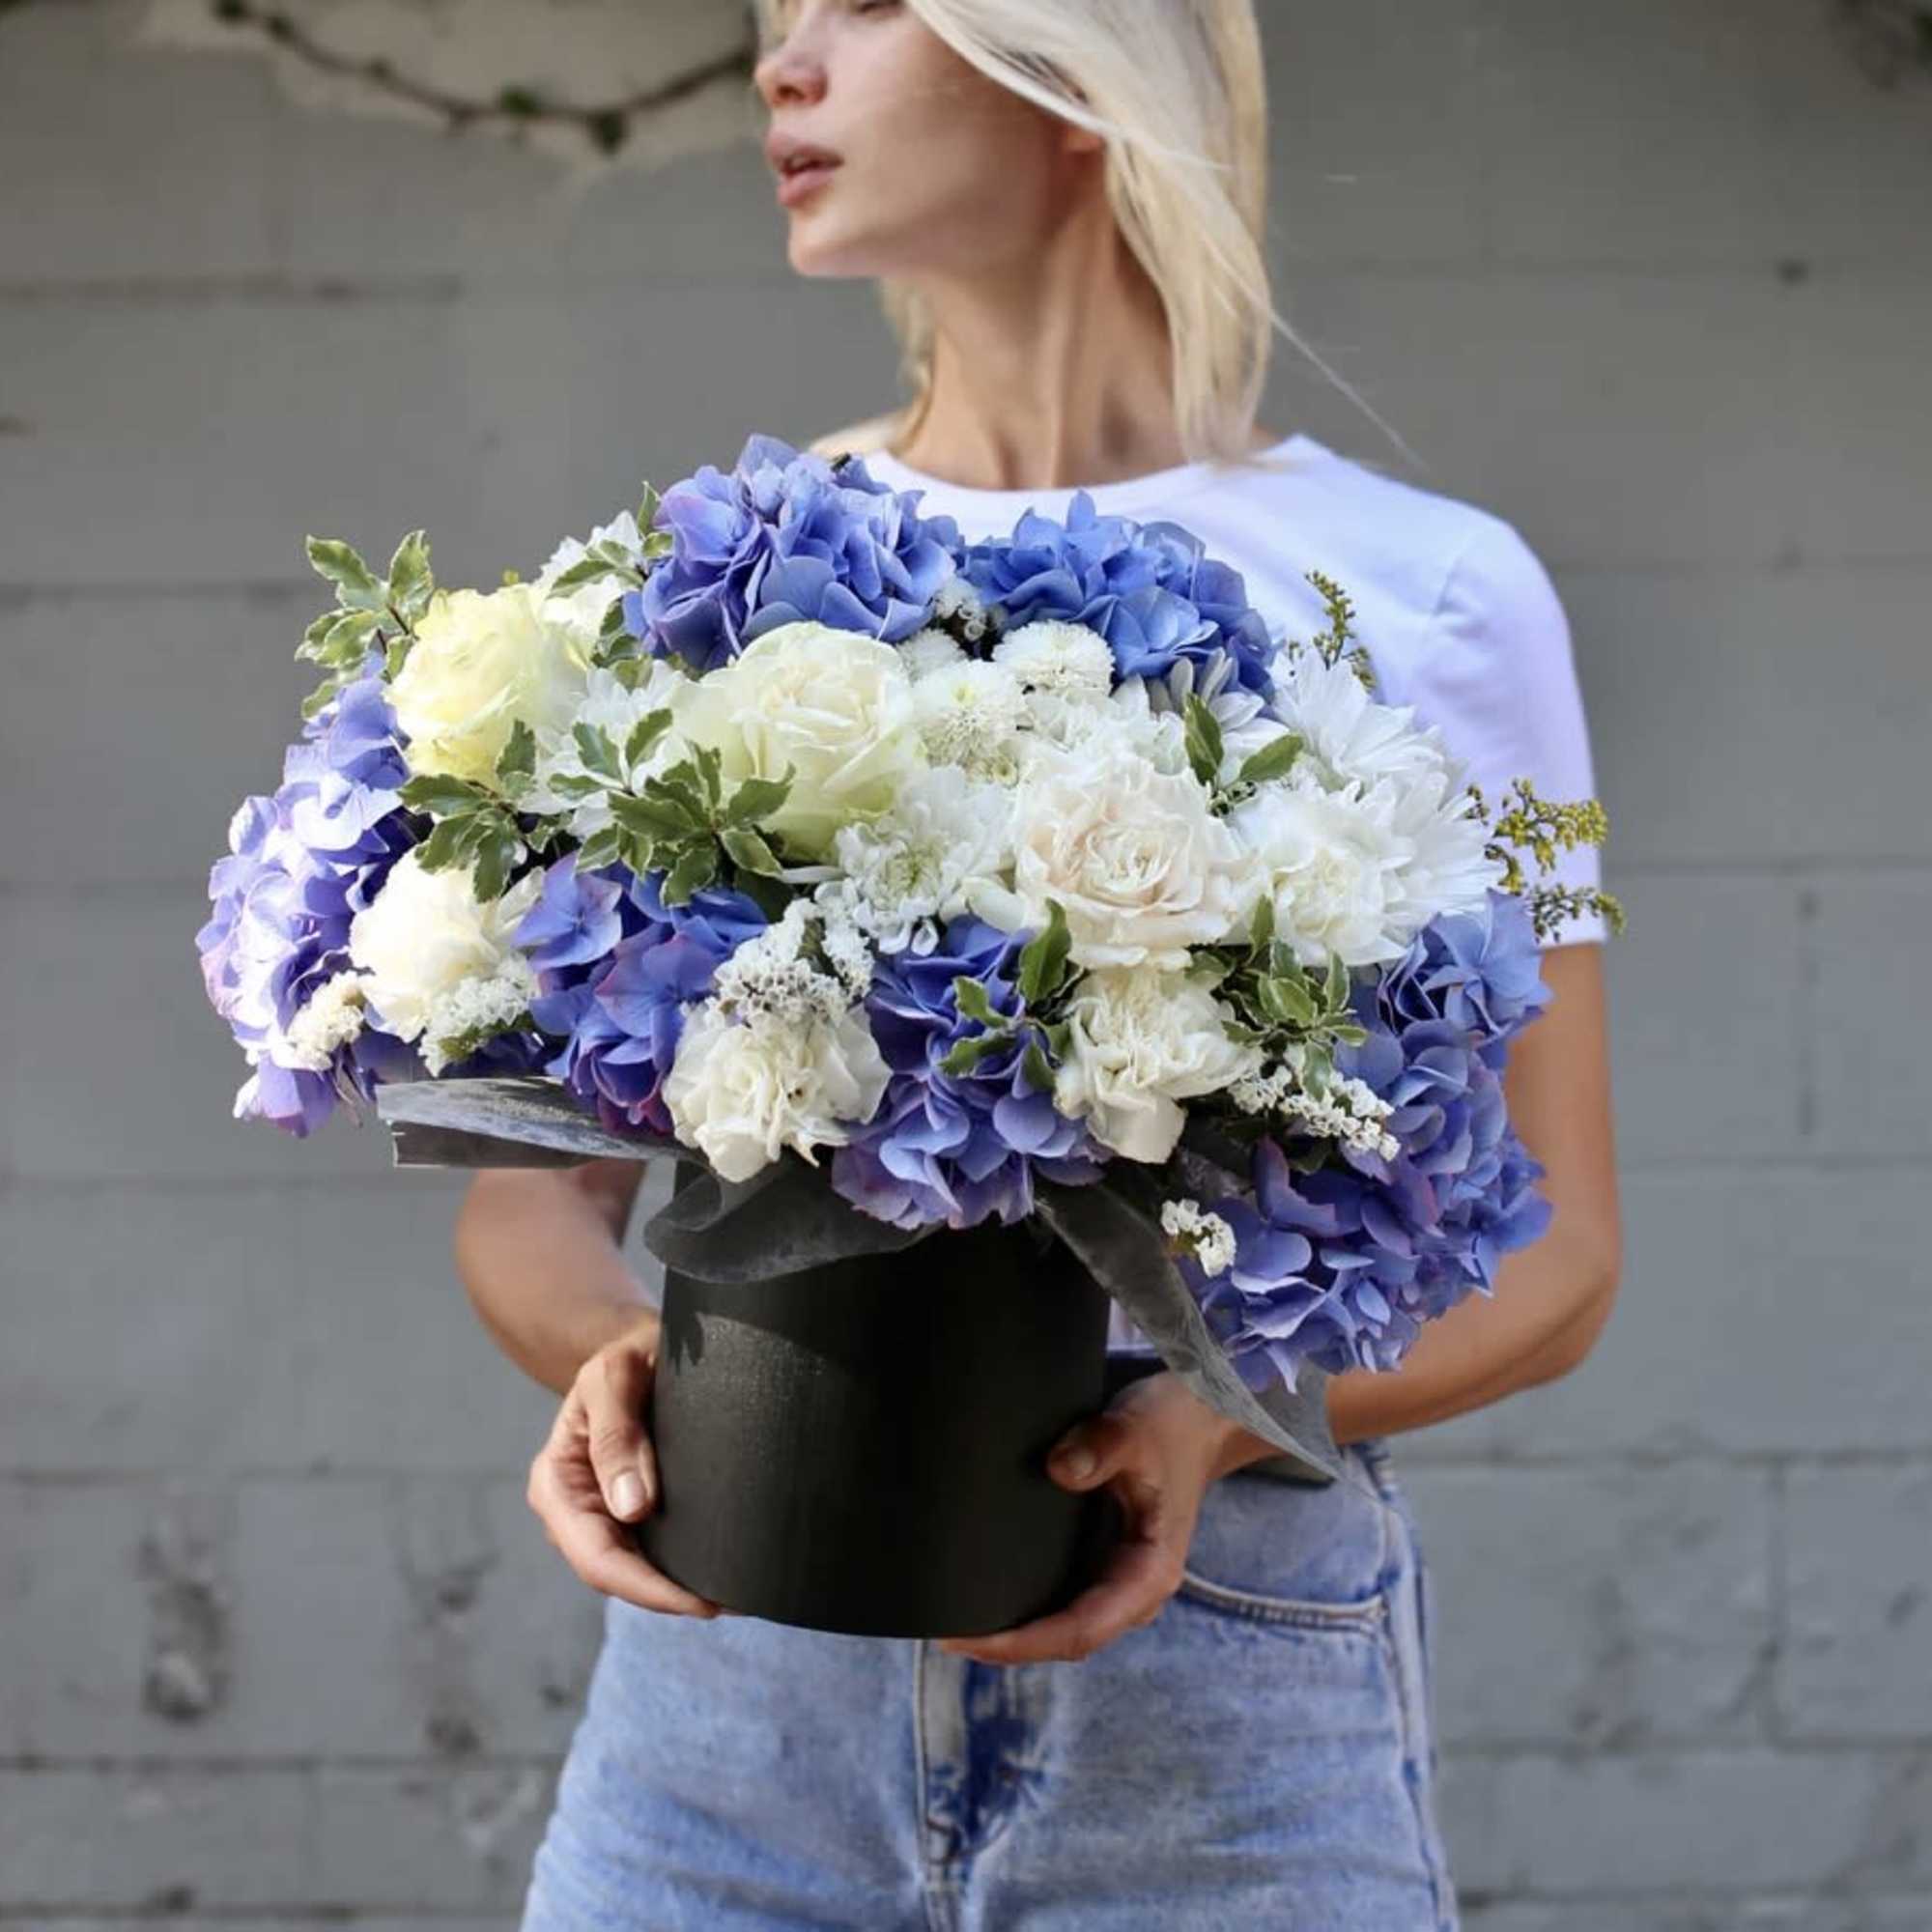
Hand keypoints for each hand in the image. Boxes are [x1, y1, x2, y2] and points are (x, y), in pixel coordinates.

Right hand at [525, 1308, 729, 1618]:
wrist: (632, 1346)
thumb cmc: (623, 1355)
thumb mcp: (615, 1377)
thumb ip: (618, 1435)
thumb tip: (631, 1508)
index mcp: (556, 1484)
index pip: (598, 1557)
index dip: (648, 1587)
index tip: (701, 1601)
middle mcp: (573, 1510)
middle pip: (616, 1575)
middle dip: (669, 1596)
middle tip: (734, 1601)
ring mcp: (599, 1515)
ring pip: (635, 1570)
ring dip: (678, 1587)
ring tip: (736, 1592)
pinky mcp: (627, 1512)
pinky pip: (651, 1551)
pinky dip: (681, 1565)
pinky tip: (719, 1568)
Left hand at [935, 1371, 1227, 1664]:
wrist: (1196, 1417)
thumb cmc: (1169, 1425)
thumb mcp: (1137, 1428)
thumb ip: (1102, 1446)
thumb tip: (1058, 1471)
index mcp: (1150, 1574)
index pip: (1081, 1629)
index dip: (1024, 1642)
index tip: (969, 1638)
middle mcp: (1133, 1590)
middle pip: (1065, 1639)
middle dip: (1006, 1644)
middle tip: (940, 1630)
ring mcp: (1116, 1580)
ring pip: (1060, 1626)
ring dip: (1011, 1630)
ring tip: (949, 1617)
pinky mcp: (1101, 1563)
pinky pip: (1059, 1600)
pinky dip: (1022, 1604)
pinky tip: (980, 1592)